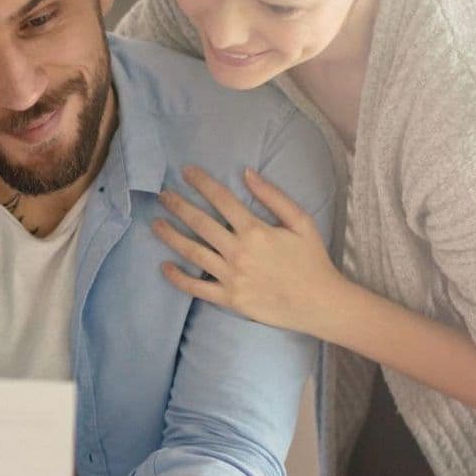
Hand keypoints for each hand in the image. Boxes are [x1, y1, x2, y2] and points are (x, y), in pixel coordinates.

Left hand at [152, 164, 343, 335]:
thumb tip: (247, 173)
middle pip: (200, 223)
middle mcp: (238, 252)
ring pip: (192, 252)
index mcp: (255, 230)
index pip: (221, 199)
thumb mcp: (301, 221)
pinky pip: (197, 288)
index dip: (202, 183)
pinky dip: (178, 278)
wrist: (320, 303)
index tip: (186, 172)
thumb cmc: (312, 260)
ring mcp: (231, 277)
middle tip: (163, 195)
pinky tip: (164, 266)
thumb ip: (273, 196)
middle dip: (178, 206)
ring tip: (155, 223)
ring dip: (171, 236)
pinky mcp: (229, 299)